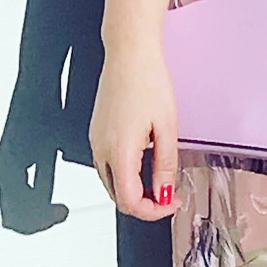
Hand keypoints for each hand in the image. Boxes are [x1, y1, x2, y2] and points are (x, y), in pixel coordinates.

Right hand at [90, 43, 178, 221]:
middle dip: (144, 203)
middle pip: (118, 197)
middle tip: (168, 194)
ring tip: (159, 180)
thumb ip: (165, 166)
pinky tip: (143, 164)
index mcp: (119, 150)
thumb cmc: (147, 81)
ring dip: (134, 190)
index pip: (129, 201)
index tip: (171, 203)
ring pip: (111, 183)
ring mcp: (96, 142)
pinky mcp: (96, 134)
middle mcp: (101, 149)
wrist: (129, 55)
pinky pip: (108, 166)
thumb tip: (164, 192)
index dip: (153, 211)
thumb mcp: (167, 127)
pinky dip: (126, 175)